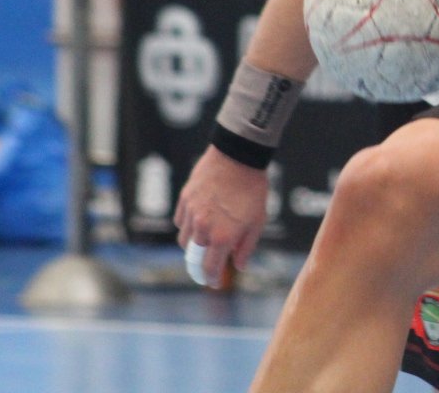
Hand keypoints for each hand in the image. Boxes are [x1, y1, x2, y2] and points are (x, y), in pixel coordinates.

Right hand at [174, 146, 270, 286]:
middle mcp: (203, 228)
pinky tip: (199, 220)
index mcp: (222, 237)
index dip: (210, 279)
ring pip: (185, 239)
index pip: (209, 269)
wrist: (239, 156)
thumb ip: (246, 247)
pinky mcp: (184, 199)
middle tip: (208, 262)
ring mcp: (191, 213)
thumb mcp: (258, 221)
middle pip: (193, 256)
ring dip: (194, 244)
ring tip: (207, 237)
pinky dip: (187, 225)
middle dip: (201, 262)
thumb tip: (238, 266)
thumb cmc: (253, 189)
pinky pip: (180, 221)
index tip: (213, 282)